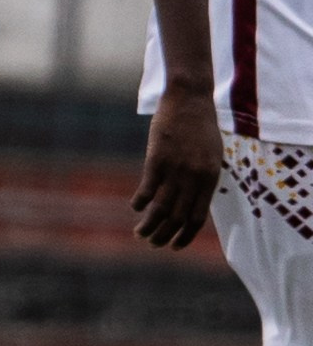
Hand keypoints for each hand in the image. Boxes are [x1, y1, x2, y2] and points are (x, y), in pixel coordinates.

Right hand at [133, 88, 223, 249]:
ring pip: (161, 208)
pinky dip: (140, 201)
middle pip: (177, 218)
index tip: (174, 247)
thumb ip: (204, 180)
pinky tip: (135, 207)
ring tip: (140, 234)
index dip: (185, 237)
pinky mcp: (157, 158)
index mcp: (209, 180)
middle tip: (153, 243)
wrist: (190, 98)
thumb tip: (194, 203)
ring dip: (149, 225)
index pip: (196, 219)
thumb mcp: (212, 156)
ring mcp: (175, 169)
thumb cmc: (201, 126)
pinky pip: (148, 188)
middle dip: (164, 236)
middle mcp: (194, 179)